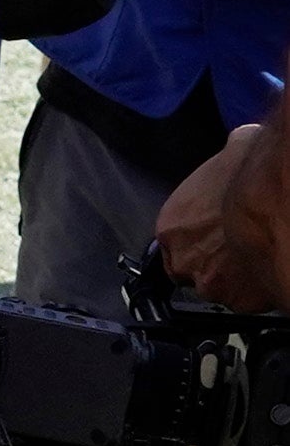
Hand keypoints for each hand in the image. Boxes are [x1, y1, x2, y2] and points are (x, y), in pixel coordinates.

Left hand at [160, 122, 287, 311]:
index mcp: (172, 226)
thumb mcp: (231, 150)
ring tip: (259, 260)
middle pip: (196, 269)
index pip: (179, 241)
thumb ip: (226, 159)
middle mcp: (182, 259)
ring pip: (222, 288)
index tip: (220, 235)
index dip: (203, 239)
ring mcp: (211, 284)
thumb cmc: (250, 176)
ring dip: (237, 278)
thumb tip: (238, 143)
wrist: (274, 204)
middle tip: (241, 249)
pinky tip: (271, 272)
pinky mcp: (241, 302)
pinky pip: (250, 300)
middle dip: (216, 262)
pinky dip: (260, 290)